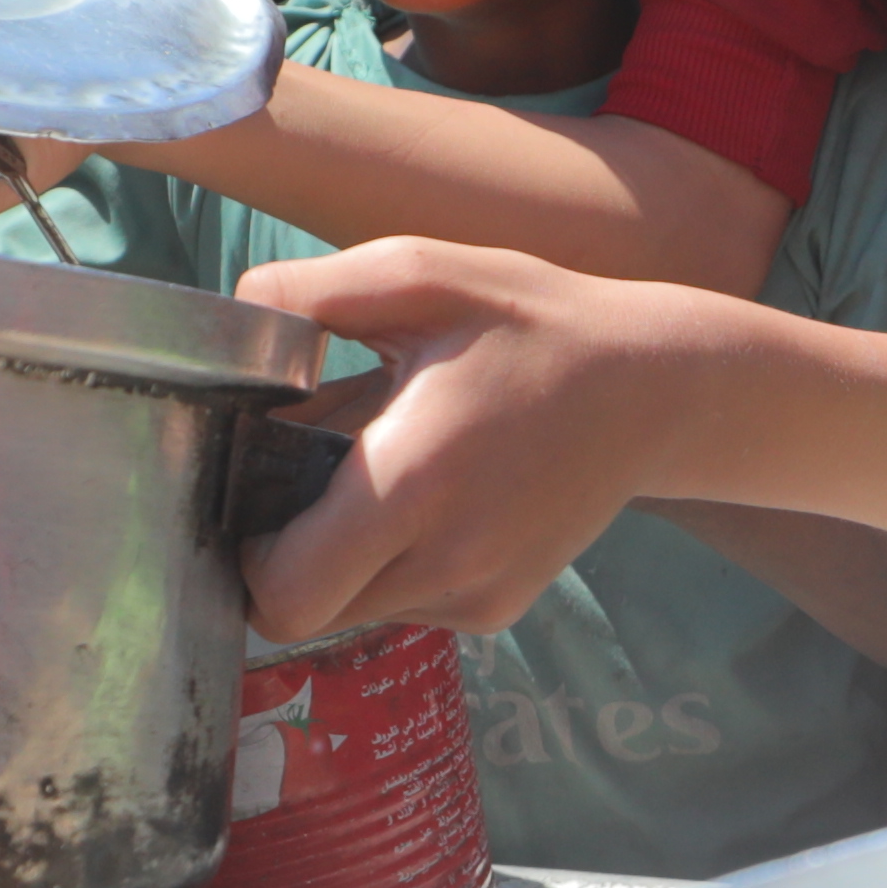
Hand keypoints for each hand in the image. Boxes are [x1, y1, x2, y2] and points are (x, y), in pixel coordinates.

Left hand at [228, 236, 739, 640]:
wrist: (653, 389)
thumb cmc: (529, 324)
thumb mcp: (420, 272)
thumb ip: (307, 293)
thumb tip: (232, 321)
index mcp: (414, 480)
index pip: (285, 595)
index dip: (248, 558)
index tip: (257, 497)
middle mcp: (447, 559)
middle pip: (307, 615)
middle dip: (286, 560)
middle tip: (303, 483)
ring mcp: (477, 594)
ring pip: (354, 613)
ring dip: (343, 559)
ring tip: (386, 474)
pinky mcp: (498, 610)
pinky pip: (406, 605)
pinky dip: (396, 563)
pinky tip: (434, 497)